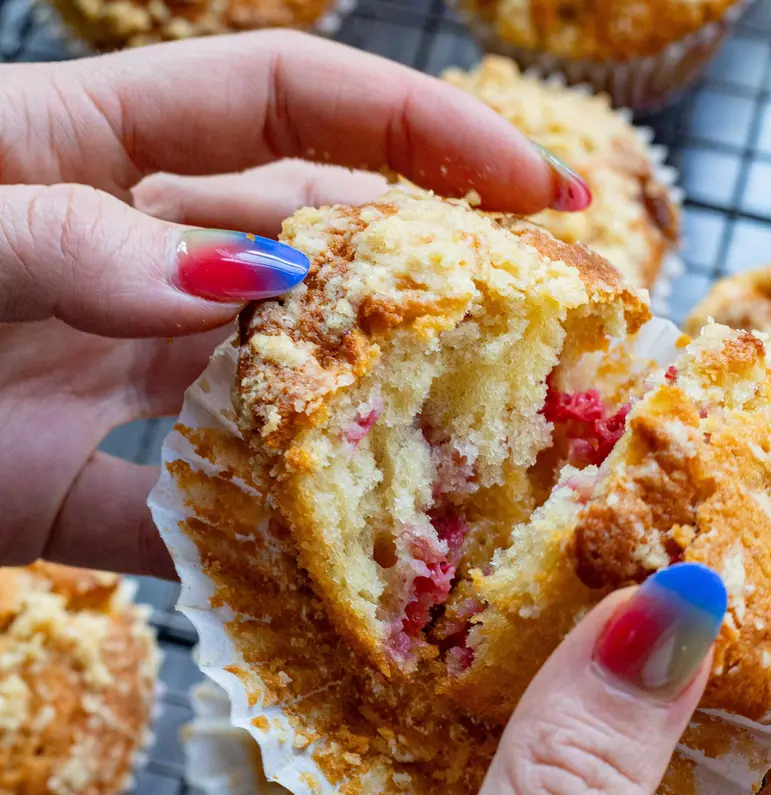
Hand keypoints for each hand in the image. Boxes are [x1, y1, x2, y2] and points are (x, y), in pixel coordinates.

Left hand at [0, 32, 585, 575]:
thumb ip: (77, 236)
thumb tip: (250, 281)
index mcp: (104, 153)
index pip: (297, 108)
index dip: (426, 132)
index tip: (540, 187)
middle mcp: (140, 264)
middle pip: (322, 258)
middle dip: (439, 283)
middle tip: (555, 331)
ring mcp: (126, 381)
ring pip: (286, 398)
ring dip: (375, 428)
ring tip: (484, 463)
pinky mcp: (92, 490)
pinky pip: (206, 517)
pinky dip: (266, 548)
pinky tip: (351, 572)